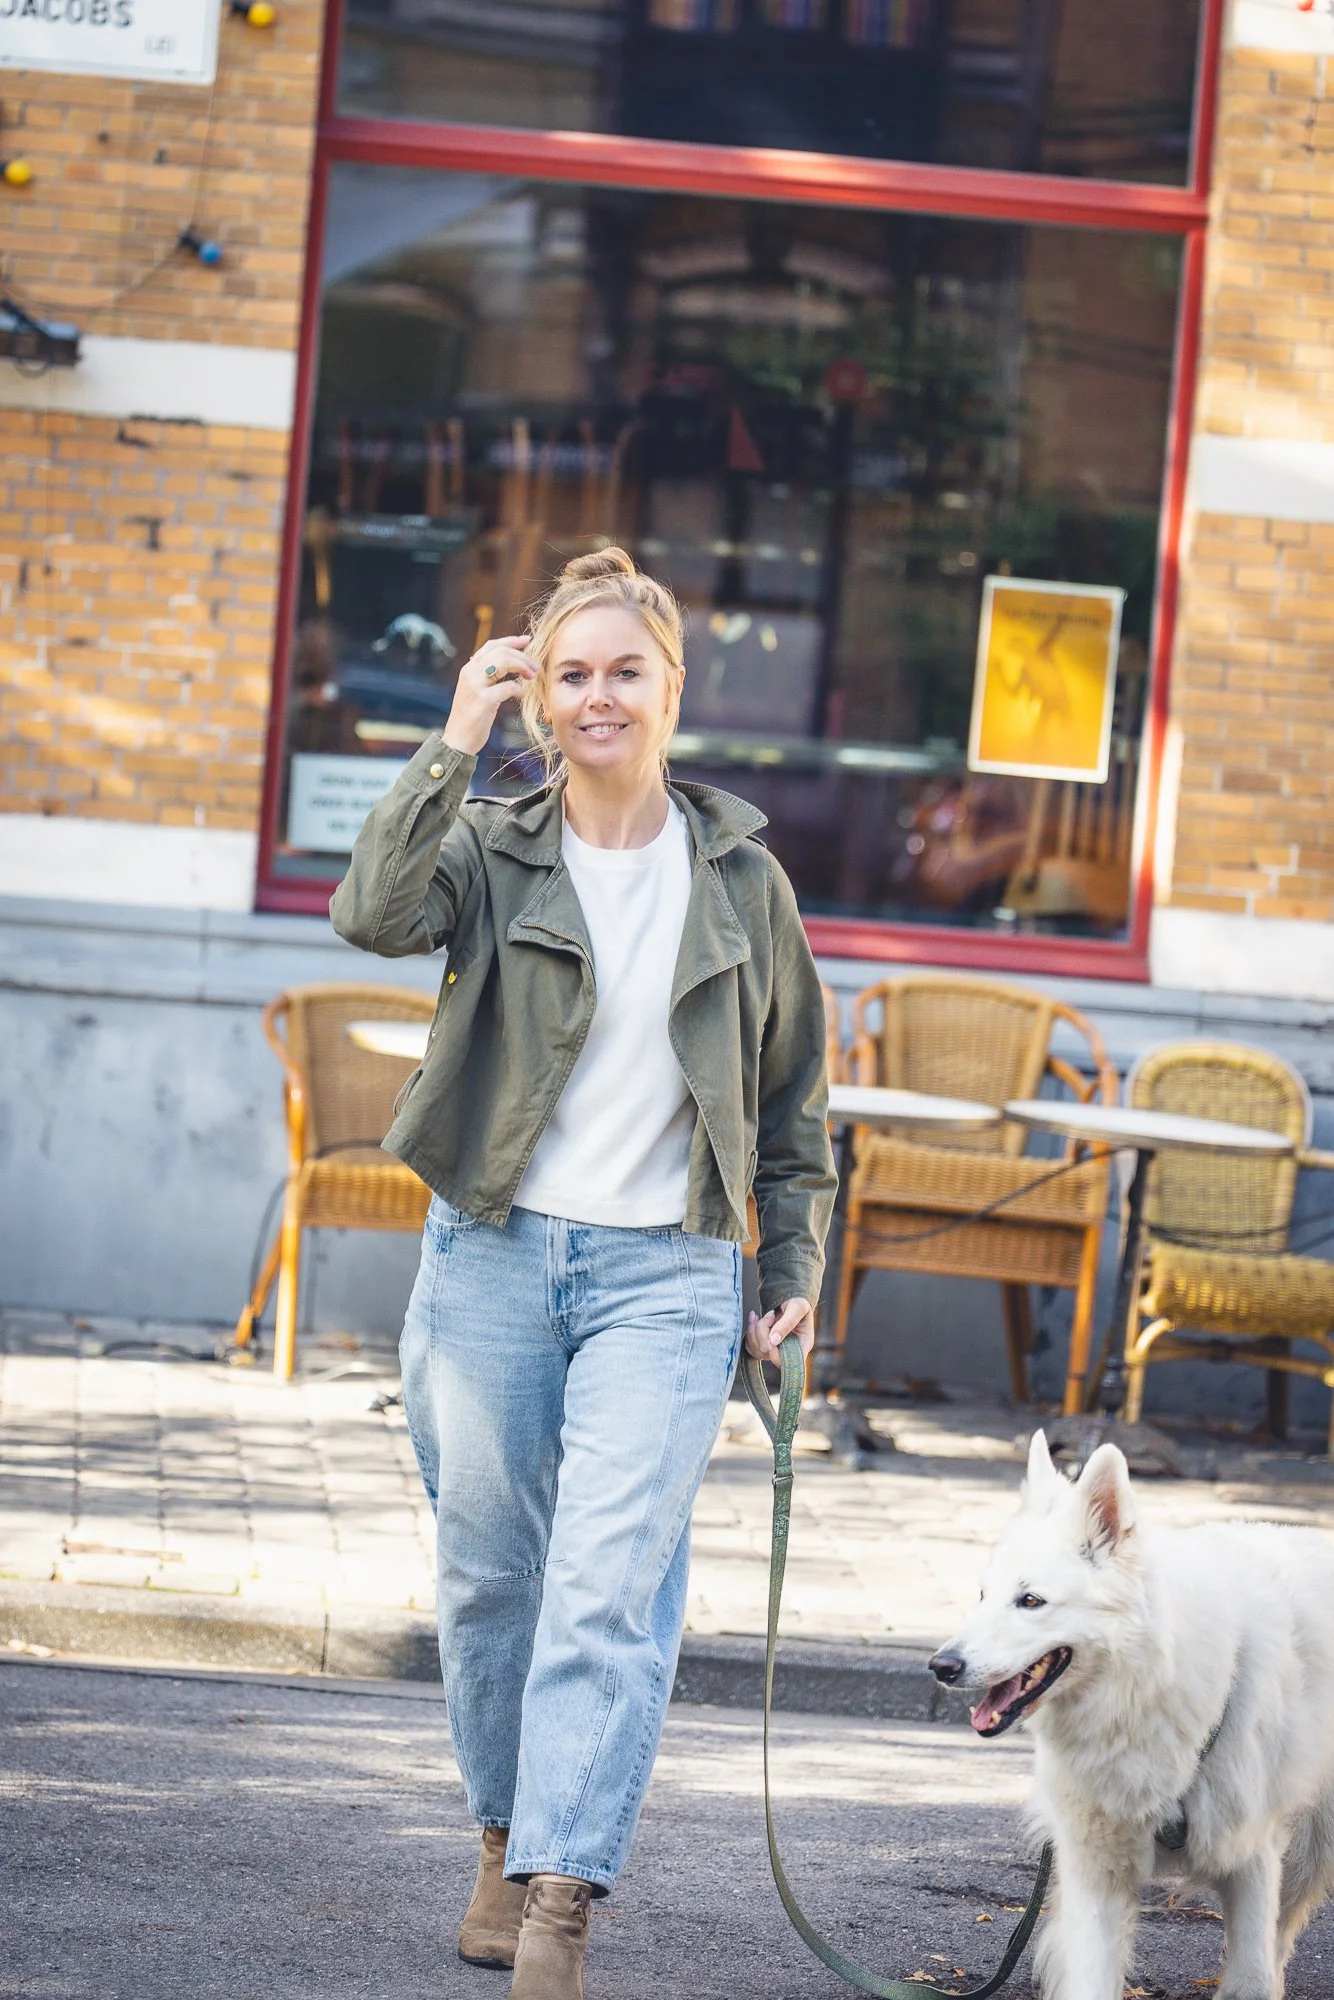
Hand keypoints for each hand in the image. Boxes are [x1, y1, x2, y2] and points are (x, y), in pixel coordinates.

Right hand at [442, 635, 535, 755]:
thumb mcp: (477, 691)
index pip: (491, 646)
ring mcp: (475, 685)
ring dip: (522, 666)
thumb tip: (510, 664)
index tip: (526, 640)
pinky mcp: (483, 700)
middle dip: (522, 656)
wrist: (458, 740)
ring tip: (532, 676)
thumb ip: (488, 676)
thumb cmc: (471, 718)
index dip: (510, 641)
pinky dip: (519, 689)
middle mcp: (470, 673)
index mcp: (469, 669)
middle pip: (500, 651)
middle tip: (535, 667)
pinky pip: (508, 686)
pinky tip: (521, 695)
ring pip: (503, 662)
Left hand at [744, 1297, 814, 1363]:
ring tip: (761, 1315)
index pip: (788, 1362)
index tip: (771, 1336)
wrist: (791, 1296)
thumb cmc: (799, 1301)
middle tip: (770, 1315)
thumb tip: (773, 1341)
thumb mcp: (797, 1307)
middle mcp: (789, 1351)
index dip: (775, 1353)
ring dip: (754, 1331)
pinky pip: (751, 1346)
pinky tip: (754, 1318)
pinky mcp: (765, 1345)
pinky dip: (749, 1332)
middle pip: (768, 1353)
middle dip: (763, 1332)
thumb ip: (787, 1323)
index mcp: (802, 1345)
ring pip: (757, 1350)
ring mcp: (776, 1349)